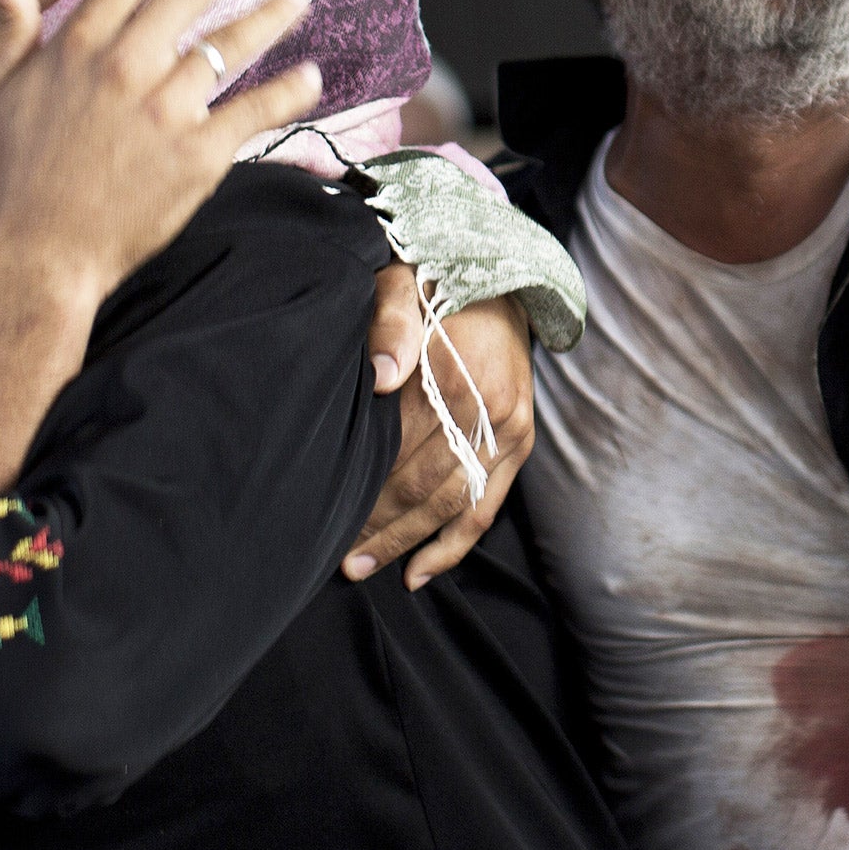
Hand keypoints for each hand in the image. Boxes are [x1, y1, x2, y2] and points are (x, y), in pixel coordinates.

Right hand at [0, 0, 323, 309]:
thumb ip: (6, 20)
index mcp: (78, 46)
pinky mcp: (196, 155)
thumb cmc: (17, 175)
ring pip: (228, 46)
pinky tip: (311, 74)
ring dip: (270, 12)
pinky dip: (287, 92)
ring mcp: (163, 110)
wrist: (41, 254)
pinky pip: (252, 112)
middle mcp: (124, 67)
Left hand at [343, 266, 533, 589]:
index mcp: (457, 375)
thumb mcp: (403, 283)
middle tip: (336, 556)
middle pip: (423, 485)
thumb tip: (380, 375)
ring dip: (408, 541)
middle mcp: (489, 410)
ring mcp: (510, 430)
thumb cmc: (437, 283)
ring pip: (453, 505)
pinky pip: (486, 506)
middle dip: (378, 525)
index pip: (400, 450)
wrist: (503, 278)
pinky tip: (420, 571)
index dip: (364, 488)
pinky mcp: (520, 442)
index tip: (327, 515)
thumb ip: (389, 323)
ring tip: (364, 567)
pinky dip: (454, 544)